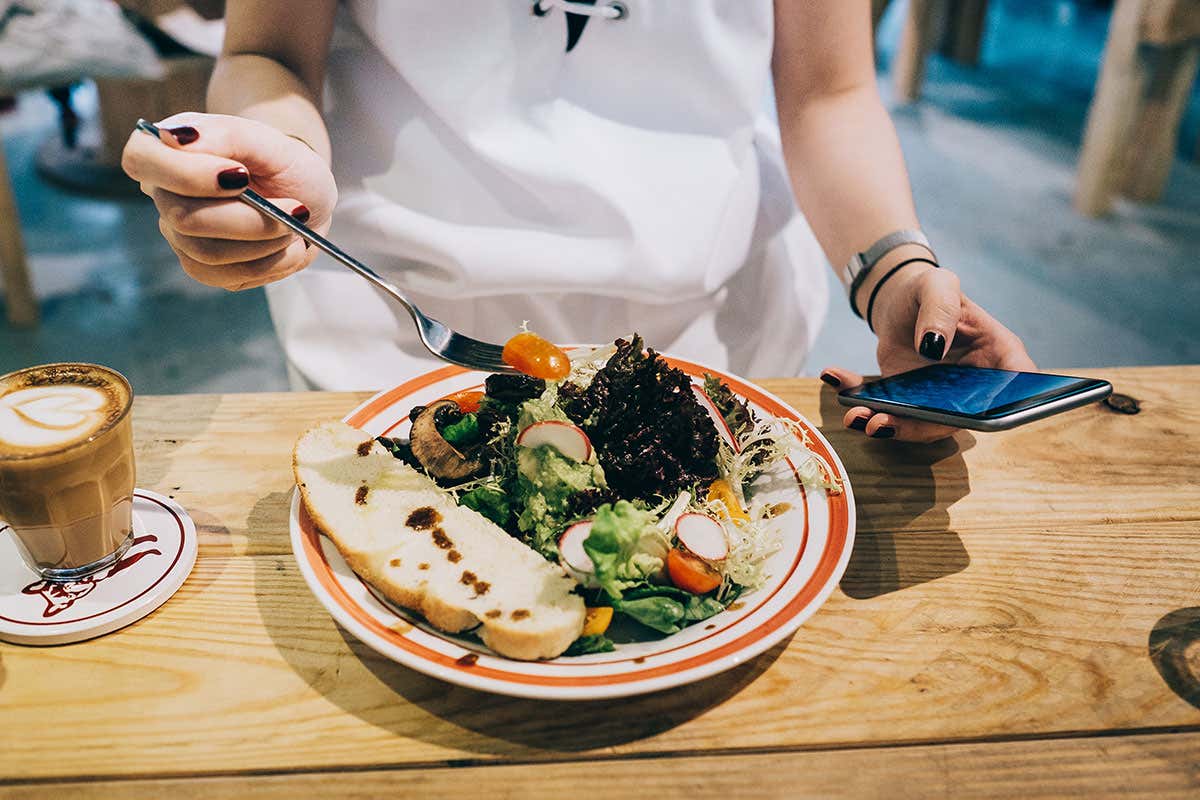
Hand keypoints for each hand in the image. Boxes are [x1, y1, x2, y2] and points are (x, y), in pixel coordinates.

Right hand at [121, 112, 336, 289]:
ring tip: (293, 222)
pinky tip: (288, 244)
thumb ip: (227, 134)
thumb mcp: (270, 141)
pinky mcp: (203, 267)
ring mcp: (180, 235)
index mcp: (170, 150)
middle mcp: (166, 194)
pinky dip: (271, 262)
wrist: (308, 197)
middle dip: (249, 218)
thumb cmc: (283, 164)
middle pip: (183, 217)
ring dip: (265, 241)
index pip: (141, 159)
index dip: (187, 174)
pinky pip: (229, 276)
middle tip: (295, 207)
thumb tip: (174, 137)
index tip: (241, 175)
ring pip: (208, 253)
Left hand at [821, 261, 1035, 442]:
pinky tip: (835, 380)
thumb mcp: (938, 286)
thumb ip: (941, 310)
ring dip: (886, 425)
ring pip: (919, 423)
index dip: (1004, 409)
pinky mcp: (905, 400)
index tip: (972, 415)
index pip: (1016, 388)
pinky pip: (886, 409)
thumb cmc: (930, 290)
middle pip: (957, 418)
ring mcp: (937, 398)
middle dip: (920, 428)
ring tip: (856, 415)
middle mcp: (971, 386)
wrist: (898, 299)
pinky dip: (859, 402)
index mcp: (997, 355)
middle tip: (883, 422)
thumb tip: (932, 347)